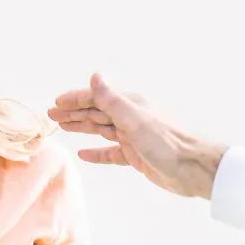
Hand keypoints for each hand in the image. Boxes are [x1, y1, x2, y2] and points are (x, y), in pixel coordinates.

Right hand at [48, 74, 228, 198]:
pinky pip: (111, 152)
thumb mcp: (134, 119)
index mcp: (130, 105)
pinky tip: (84, 154)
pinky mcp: (136, 155)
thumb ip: (112, 99)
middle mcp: (130, 118)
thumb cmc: (167, 143)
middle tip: (51, 114)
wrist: (192, 169)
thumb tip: (95, 75)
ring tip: (62, 127)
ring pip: (101, 130)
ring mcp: (133, 137)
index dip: (76, 99)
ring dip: (82, 127)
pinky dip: (97, 152)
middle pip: (96, 112)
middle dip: (74, 112)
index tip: (56, 102)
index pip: (97, 98)